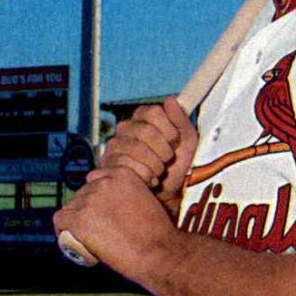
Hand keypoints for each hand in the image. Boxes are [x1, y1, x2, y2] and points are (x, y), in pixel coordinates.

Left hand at [53, 166, 178, 284]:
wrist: (158, 252)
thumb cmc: (157, 233)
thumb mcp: (148, 199)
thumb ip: (130, 194)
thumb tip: (114, 206)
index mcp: (122, 173)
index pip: (96, 179)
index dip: (97, 197)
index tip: (101, 211)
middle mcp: (104, 182)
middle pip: (83, 194)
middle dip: (86, 209)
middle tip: (96, 228)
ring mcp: (90, 200)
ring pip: (71, 207)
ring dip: (76, 220)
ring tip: (86, 236)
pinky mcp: (79, 219)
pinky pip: (61, 220)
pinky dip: (62, 229)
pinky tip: (68, 236)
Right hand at [99, 96, 198, 216]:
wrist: (163, 195)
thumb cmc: (174, 166)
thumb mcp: (187, 142)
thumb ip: (182, 120)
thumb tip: (171, 100)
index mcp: (144, 117)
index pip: (154, 112)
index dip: (169, 130)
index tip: (175, 143)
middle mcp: (126, 127)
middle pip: (146, 131)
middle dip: (163, 150)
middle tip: (167, 160)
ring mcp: (115, 145)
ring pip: (136, 149)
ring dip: (155, 165)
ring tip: (159, 171)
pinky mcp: (108, 164)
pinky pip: (127, 165)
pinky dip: (144, 175)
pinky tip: (148, 179)